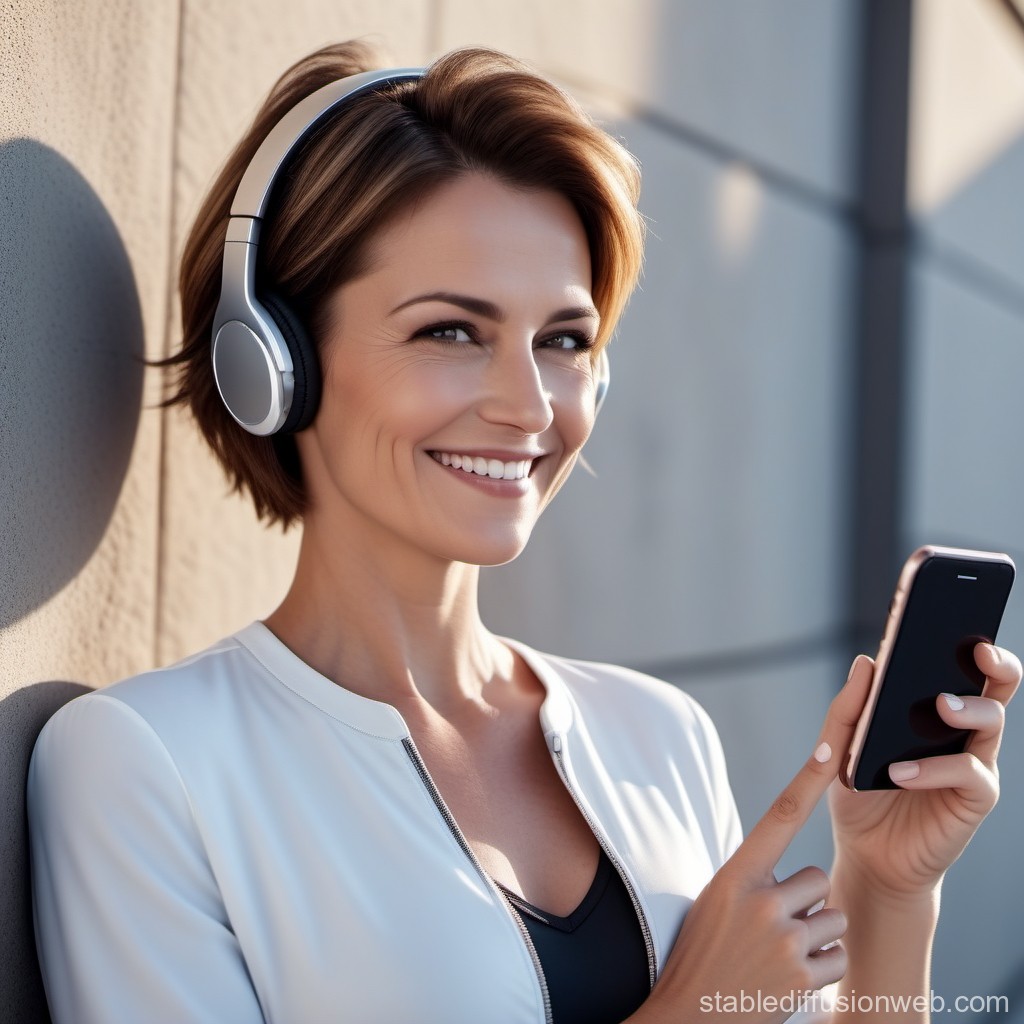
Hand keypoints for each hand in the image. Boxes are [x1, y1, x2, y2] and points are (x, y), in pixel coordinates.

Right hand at [634, 670, 872, 1023]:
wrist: (689, 1016)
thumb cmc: (703, 953)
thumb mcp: (716, 902)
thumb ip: (754, 881)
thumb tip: (802, 875)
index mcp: (734, 876)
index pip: (778, 816)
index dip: (807, 779)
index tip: (831, 749)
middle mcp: (761, 902)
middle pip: (815, 880)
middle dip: (805, 904)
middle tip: (771, 928)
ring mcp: (782, 941)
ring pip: (833, 918)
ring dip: (816, 937)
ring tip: (779, 954)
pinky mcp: (803, 978)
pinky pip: (839, 957)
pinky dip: (823, 969)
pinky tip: (790, 978)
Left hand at [829, 643, 1021, 897]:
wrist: (868, 856)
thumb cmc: (860, 796)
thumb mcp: (841, 748)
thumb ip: (850, 709)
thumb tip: (866, 660)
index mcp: (932, 707)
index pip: (956, 663)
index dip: (962, 634)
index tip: (954, 609)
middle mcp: (961, 728)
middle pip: (996, 683)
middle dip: (995, 660)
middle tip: (978, 648)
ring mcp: (972, 761)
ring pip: (992, 720)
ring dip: (967, 707)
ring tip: (938, 705)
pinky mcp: (974, 799)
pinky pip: (969, 773)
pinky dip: (934, 768)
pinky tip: (900, 770)